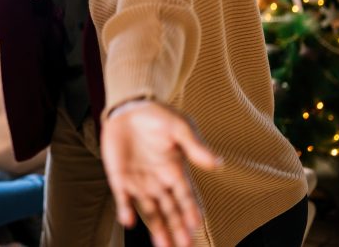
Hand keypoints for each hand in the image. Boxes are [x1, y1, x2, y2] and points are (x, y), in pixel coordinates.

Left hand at [101, 101, 219, 246]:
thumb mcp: (180, 127)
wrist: (128, 107)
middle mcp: (160, 181)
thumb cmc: (158, 116)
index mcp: (177, 171)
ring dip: (157, 229)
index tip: (196, 225)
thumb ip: (195, 146)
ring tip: (163, 246)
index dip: (192, 211)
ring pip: (151, 211)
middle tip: (184, 246)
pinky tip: (129, 221)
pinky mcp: (119, 178)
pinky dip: (126, 210)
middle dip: (178, 229)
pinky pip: (123, 198)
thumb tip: (219, 163)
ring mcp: (140, 182)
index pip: (187, 197)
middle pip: (172, 211)